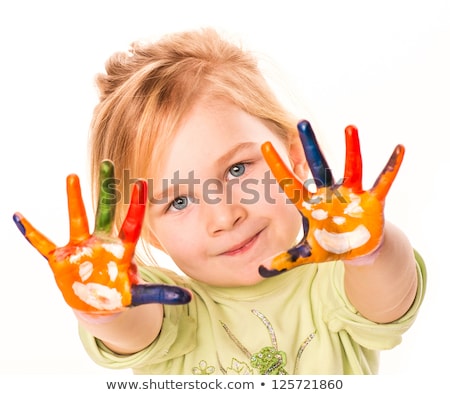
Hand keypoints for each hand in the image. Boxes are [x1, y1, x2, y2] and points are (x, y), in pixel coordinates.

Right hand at [13, 160, 190, 312]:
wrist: (96, 303)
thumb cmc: (118, 293)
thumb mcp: (139, 295)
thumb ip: (161, 294)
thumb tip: (189, 298)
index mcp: (121, 249)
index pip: (131, 223)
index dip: (136, 205)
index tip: (141, 182)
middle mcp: (101, 242)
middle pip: (105, 211)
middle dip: (106, 189)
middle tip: (109, 161)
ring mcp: (80, 248)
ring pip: (77, 219)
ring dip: (74, 200)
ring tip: (71, 176)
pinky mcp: (61, 259)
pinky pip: (43, 244)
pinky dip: (30, 232)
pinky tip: (18, 216)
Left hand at [259, 120, 403, 276]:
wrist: (356, 248)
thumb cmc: (330, 245)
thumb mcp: (307, 254)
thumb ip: (286, 260)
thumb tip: (261, 270)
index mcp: (310, 205)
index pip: (290, 183)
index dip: (278, 166)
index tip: (263, 146)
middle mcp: (328, 194)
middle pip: (318, 166)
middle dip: (309, 146)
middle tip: (301, 123)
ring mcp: (350, 195)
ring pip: (350, 168)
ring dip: (351, 150)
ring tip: (350, 127)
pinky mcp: (371, 201)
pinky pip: (382, 182)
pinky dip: (391, 167)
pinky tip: (398, 149)